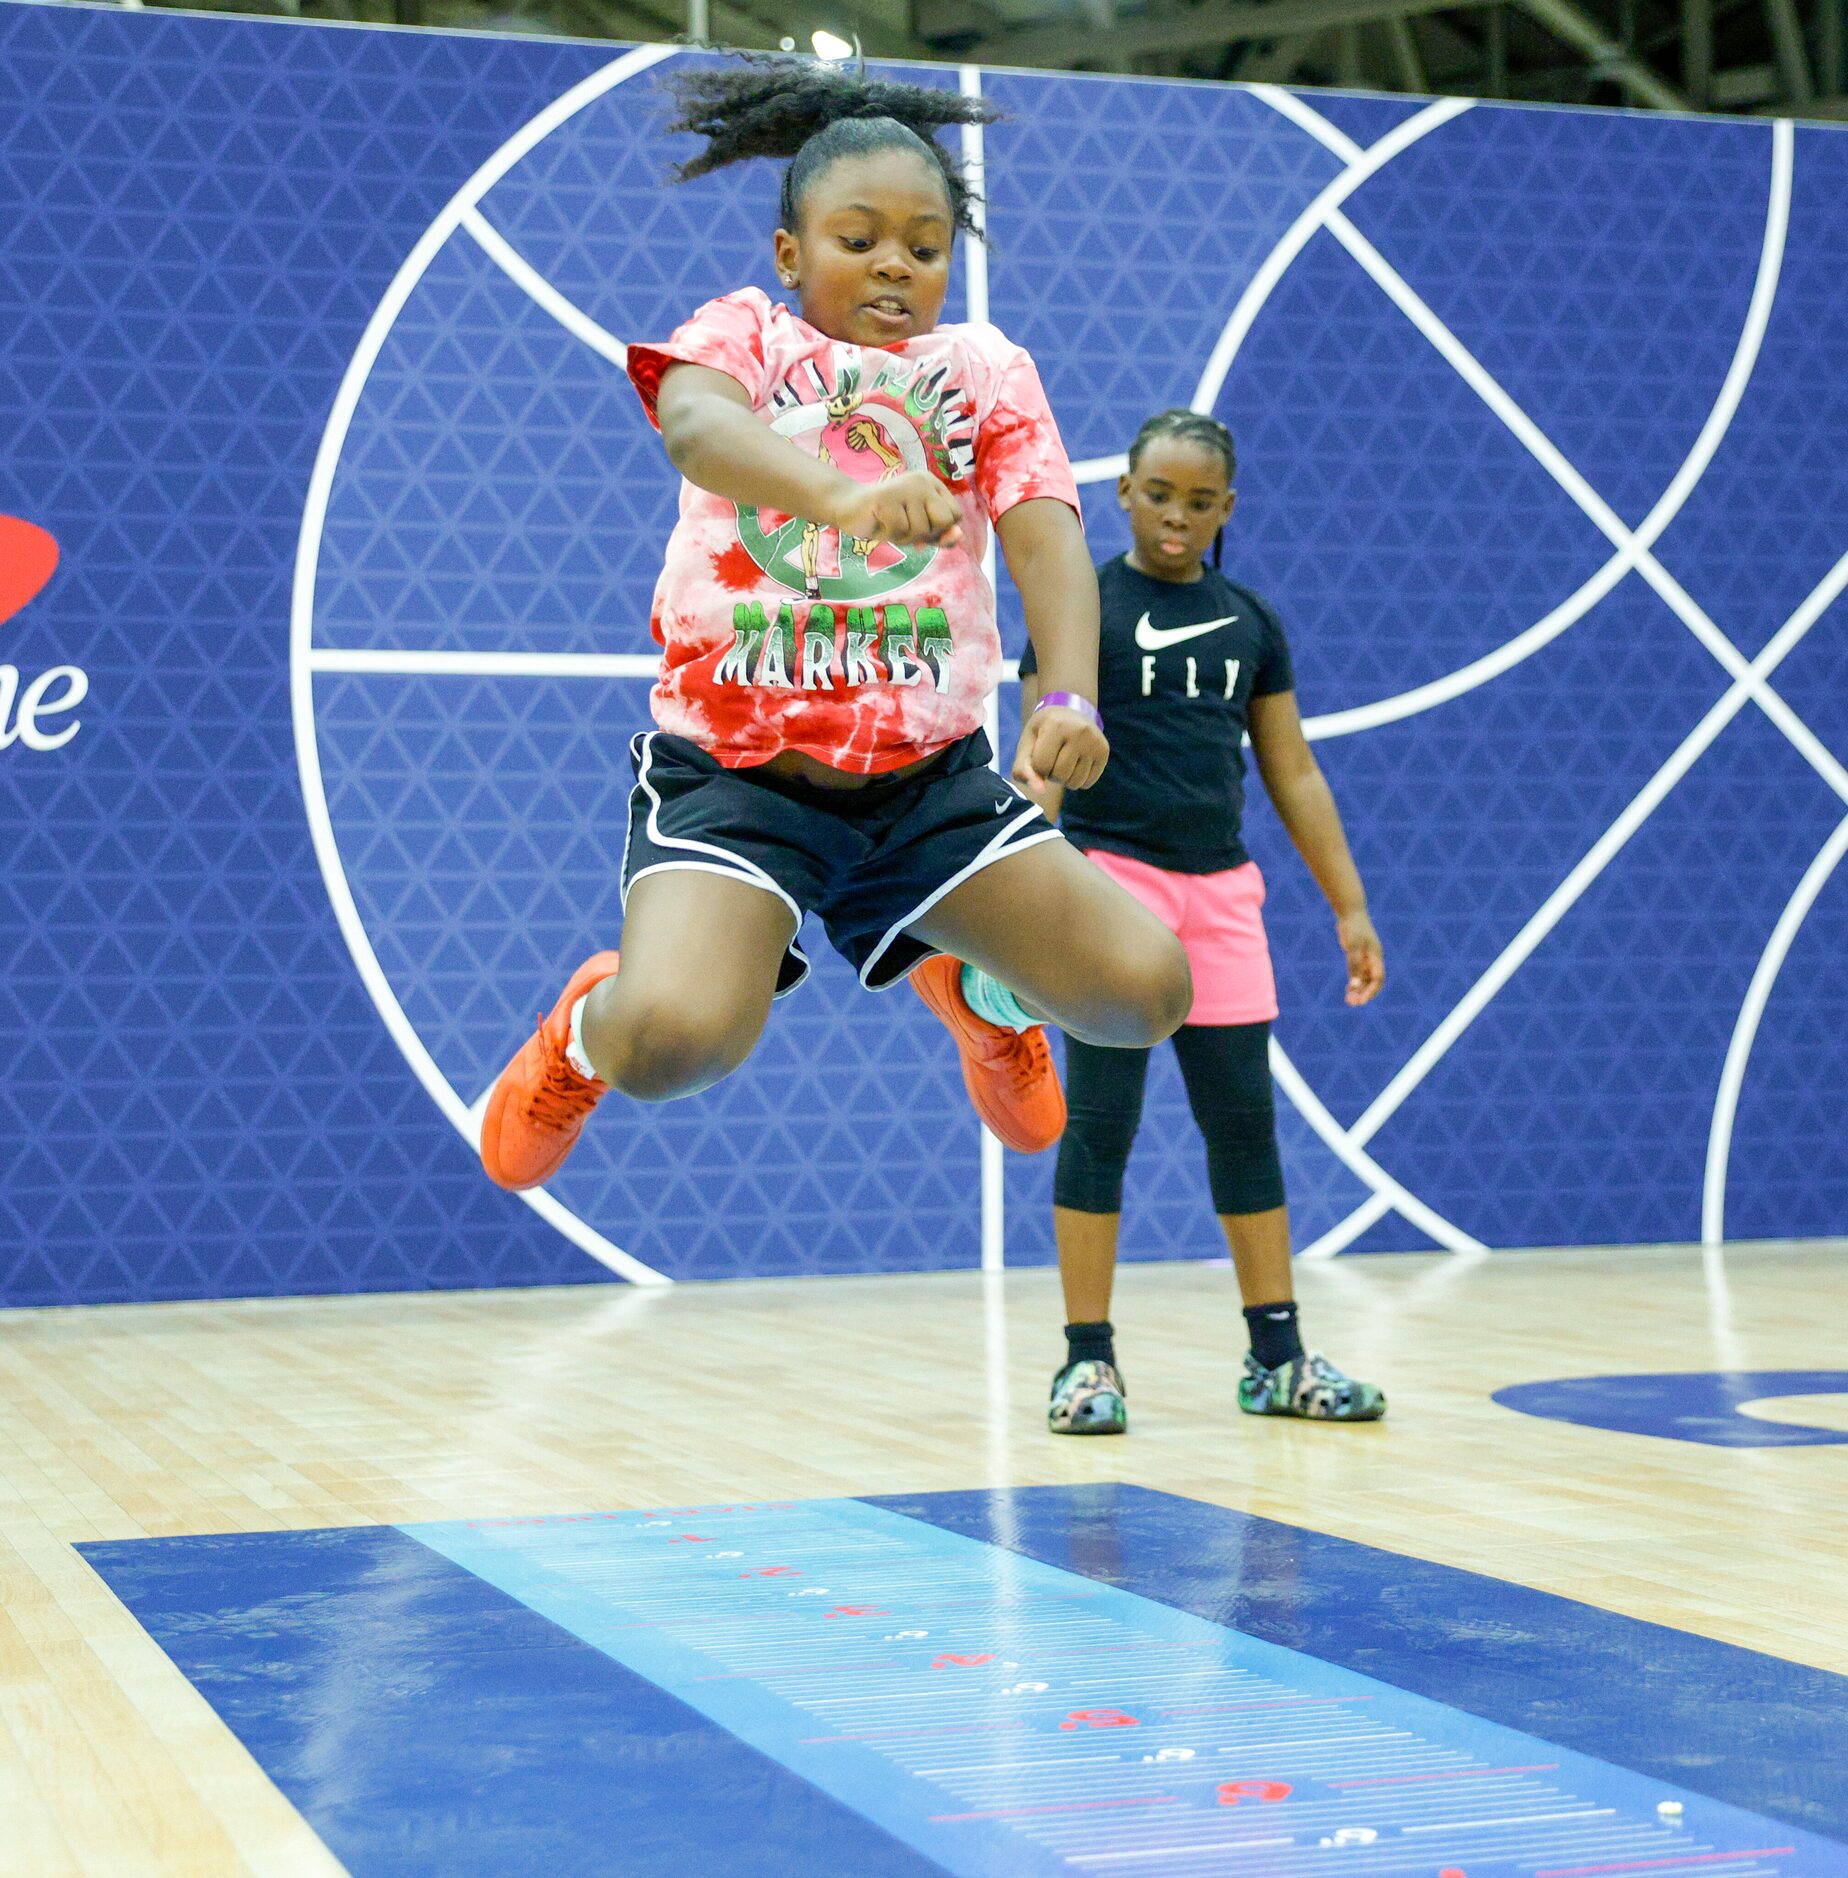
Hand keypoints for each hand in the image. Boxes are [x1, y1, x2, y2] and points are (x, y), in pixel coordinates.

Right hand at [830, 472, 962, 549]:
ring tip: (889, 523)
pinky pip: (900, 531)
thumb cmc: (887, 519)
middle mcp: (921, 481)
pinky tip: (879, 522)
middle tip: (904, 524)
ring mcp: (904, 488)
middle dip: (925, 534)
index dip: (940, 529)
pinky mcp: (885, 498)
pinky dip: (889, 535)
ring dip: (903, 537)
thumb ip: (941, 534)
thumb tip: (959, 536)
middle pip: (943, 521)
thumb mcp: (919, 529)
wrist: (849, 508)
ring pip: (920, 530)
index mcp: (932, 483)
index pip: (956, 515)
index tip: (919, 524)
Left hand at [1013, 707, 1107, 791]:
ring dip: (1065, 779)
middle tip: (1053, 756)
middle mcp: (1079, 731)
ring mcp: (1094, 741)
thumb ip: (1023, 769)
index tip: (1040, 752)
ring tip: (1064, 760)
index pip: (1041, 766)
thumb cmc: (1043, 731)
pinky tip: (1076, 763)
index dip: (1037, 766)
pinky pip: (1087, 783)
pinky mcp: (1104, 751)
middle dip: (1051, 773)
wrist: (1069, 711)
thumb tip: (1040, 791)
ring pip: (1075, 783)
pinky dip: (1078, 780)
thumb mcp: (1027, 744)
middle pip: (1059, 775)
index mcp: (1056, 725)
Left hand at [1337, 908, 1383, 1006]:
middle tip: (1353, 1003)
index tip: (1362, 1001)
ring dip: (1359, 990)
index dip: (1371, 991)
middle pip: (1373, 981)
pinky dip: (1355, 982)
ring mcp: (1366, 957)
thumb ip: (1354, 966)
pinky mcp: (1358, 955)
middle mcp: (1373, 959)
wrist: (1350, 913)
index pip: (1378, 979)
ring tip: (1349, 1000)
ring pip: (1365, 979)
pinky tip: (1348, 989)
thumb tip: (1355, 985)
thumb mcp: (1353, 947)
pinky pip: (1359, 973)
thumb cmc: (1353, 928)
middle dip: (1365, 993)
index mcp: (1376, 957)